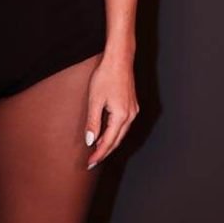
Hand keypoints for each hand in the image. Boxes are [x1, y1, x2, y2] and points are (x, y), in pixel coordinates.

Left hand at [84, 55, 138, 169]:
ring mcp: (133, 110)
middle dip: (105, 152)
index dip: (98, 154)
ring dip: (110, 143)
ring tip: (98, 151)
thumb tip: (90, 141)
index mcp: (121, 116)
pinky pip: (124, 125)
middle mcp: (131, 115)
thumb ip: (93, 122)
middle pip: (117, 140)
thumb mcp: (95, 100)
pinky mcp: (133, 105)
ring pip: (122, 133)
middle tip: (92, 161)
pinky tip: (107, 134)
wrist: (119, 59)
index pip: (108, 141)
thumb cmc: (105, 76)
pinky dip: (115, 133)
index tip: (90, 163)